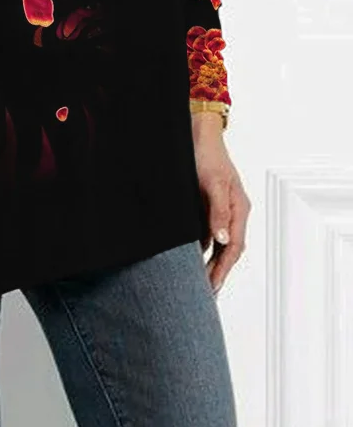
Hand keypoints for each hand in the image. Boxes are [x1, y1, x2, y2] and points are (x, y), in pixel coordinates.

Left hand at [192, 114, 251, 293]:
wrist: (197, 133)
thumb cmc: (207, 155)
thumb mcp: (214, 183)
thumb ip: (218, 212)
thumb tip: (223, 241)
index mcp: (239, 209)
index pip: (234, 248)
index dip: (223, 269)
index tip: (212, 287)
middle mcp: (231, 212)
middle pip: (226, 250)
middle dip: (217, 272)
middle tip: (205, 293)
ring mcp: (218, 209)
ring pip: (215, 243)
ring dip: (207, 262)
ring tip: (197, 282)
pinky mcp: (205, 204)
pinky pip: (204, 231)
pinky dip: (198, 246)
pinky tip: (187, 257)